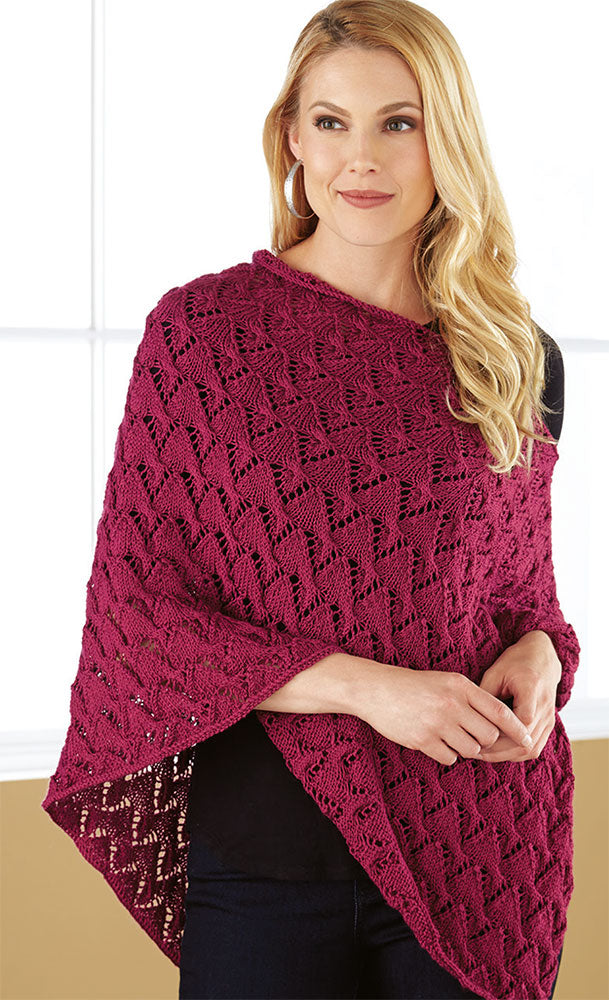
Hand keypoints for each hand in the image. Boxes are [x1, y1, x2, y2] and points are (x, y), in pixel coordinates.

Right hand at [356, 661, 533, 766]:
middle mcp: (452, 704)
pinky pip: (450, 758)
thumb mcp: (447, 681)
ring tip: (449, 735)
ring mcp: (437, 723)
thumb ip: (472, 698)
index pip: (500, 711)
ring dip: (465, 747)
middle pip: (489, 735)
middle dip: (485, 740)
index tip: (528, 738)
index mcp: (461, 686)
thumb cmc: (415, 686)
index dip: (518, 728)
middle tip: (472, 735)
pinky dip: (447, 754)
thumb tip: (499, 724)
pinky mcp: (423, 740)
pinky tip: (434, 741)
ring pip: (471, 749)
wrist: (377, 689)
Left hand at [474, 630, 561, 761]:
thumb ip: (485, 696)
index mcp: (532, 689)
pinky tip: (499, 752)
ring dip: (507, 755)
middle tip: (474, 752)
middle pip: (525, 742)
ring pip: (530, 750)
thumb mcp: (495, 672)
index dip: (499, 736)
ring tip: (484, 754)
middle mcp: (545, 707)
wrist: (542, 657)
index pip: (521, 723)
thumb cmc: (516, 662)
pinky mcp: (549, 725)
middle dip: (498, 751)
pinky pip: (535, 748)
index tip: (477, 739)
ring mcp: (550, 719)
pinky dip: (516, 753)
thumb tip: (469, 720)